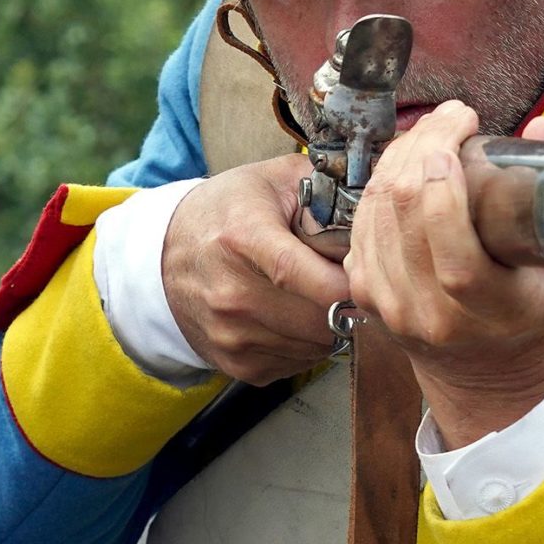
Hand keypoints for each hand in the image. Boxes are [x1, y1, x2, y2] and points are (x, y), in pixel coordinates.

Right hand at [160, 153, 350, 383]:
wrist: (163, 255)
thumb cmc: (228, 212)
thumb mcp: (273, 180)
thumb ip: (328, 186)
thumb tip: (379, 205)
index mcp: (243, 238)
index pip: (312, 279)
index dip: (351, 284)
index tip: (368, 275)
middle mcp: (231, 293)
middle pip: (322, 320)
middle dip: (345, 304)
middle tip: (344, 281)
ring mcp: (231, 333)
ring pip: (316, 346)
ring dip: (328, 326)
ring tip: (314, 296)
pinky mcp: (235, 363)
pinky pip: (297, 364)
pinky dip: (306, 344)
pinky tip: (291, 315)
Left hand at [345, 103, 543, 446]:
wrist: (486, 376)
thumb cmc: (529, 317)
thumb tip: (539, 130)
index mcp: (487, 314)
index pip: (453, 252)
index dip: (445, 189)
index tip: (460, 137)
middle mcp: (430, 314)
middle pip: (406, 216)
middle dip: (422, 149)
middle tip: (447, 118)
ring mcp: (390, 306)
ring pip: (376, 213)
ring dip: (398, 159)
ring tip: (428, 132)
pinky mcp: (365, 294)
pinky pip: (361, 225)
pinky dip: (378, 185)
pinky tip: (402, 163)